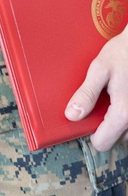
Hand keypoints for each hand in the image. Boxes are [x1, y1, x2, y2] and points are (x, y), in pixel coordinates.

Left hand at [65, 26, 127, 149]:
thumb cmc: (122, 53)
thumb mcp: (99, 69)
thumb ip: (86, 94)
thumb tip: (72, 115)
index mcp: (123, 114)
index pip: (102, 143)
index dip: (90, 132)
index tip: (87, 116)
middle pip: (115, 139)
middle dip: (105, 125)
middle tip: (101, 103)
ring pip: (126, 133)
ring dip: (117, 121)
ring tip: (112, 99)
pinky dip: (125, 115)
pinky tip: (121, 97)